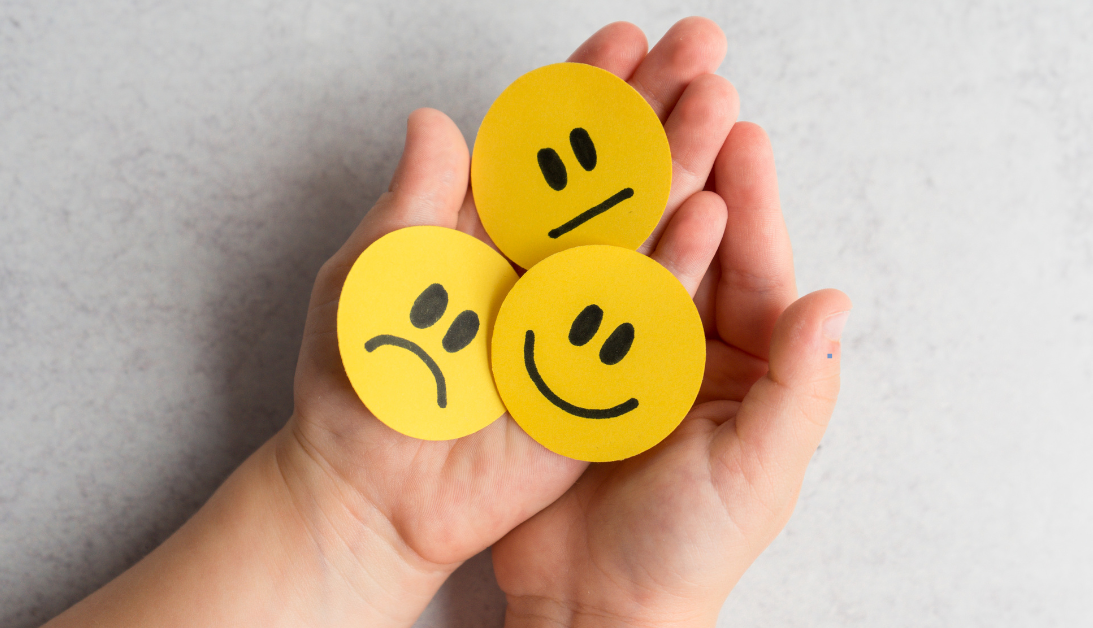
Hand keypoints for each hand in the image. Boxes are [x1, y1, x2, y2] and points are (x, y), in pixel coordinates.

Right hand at [491, 19, 851, 627]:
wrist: (595, 606)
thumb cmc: (687, 552)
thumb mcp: (756, 474)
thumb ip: (798, 391)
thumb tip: (834, 301)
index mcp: (747, 366)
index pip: (753, 267)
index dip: (747, 195)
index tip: (738, 125)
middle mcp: (686, 345)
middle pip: (691, 238)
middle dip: (689, 160)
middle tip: (683, 84)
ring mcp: (620, 346)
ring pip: (626, 247)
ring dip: (623, 180)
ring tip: (616, 111)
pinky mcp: (563, 360)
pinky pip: (566, 286)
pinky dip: (561, 236)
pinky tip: (549, 185)